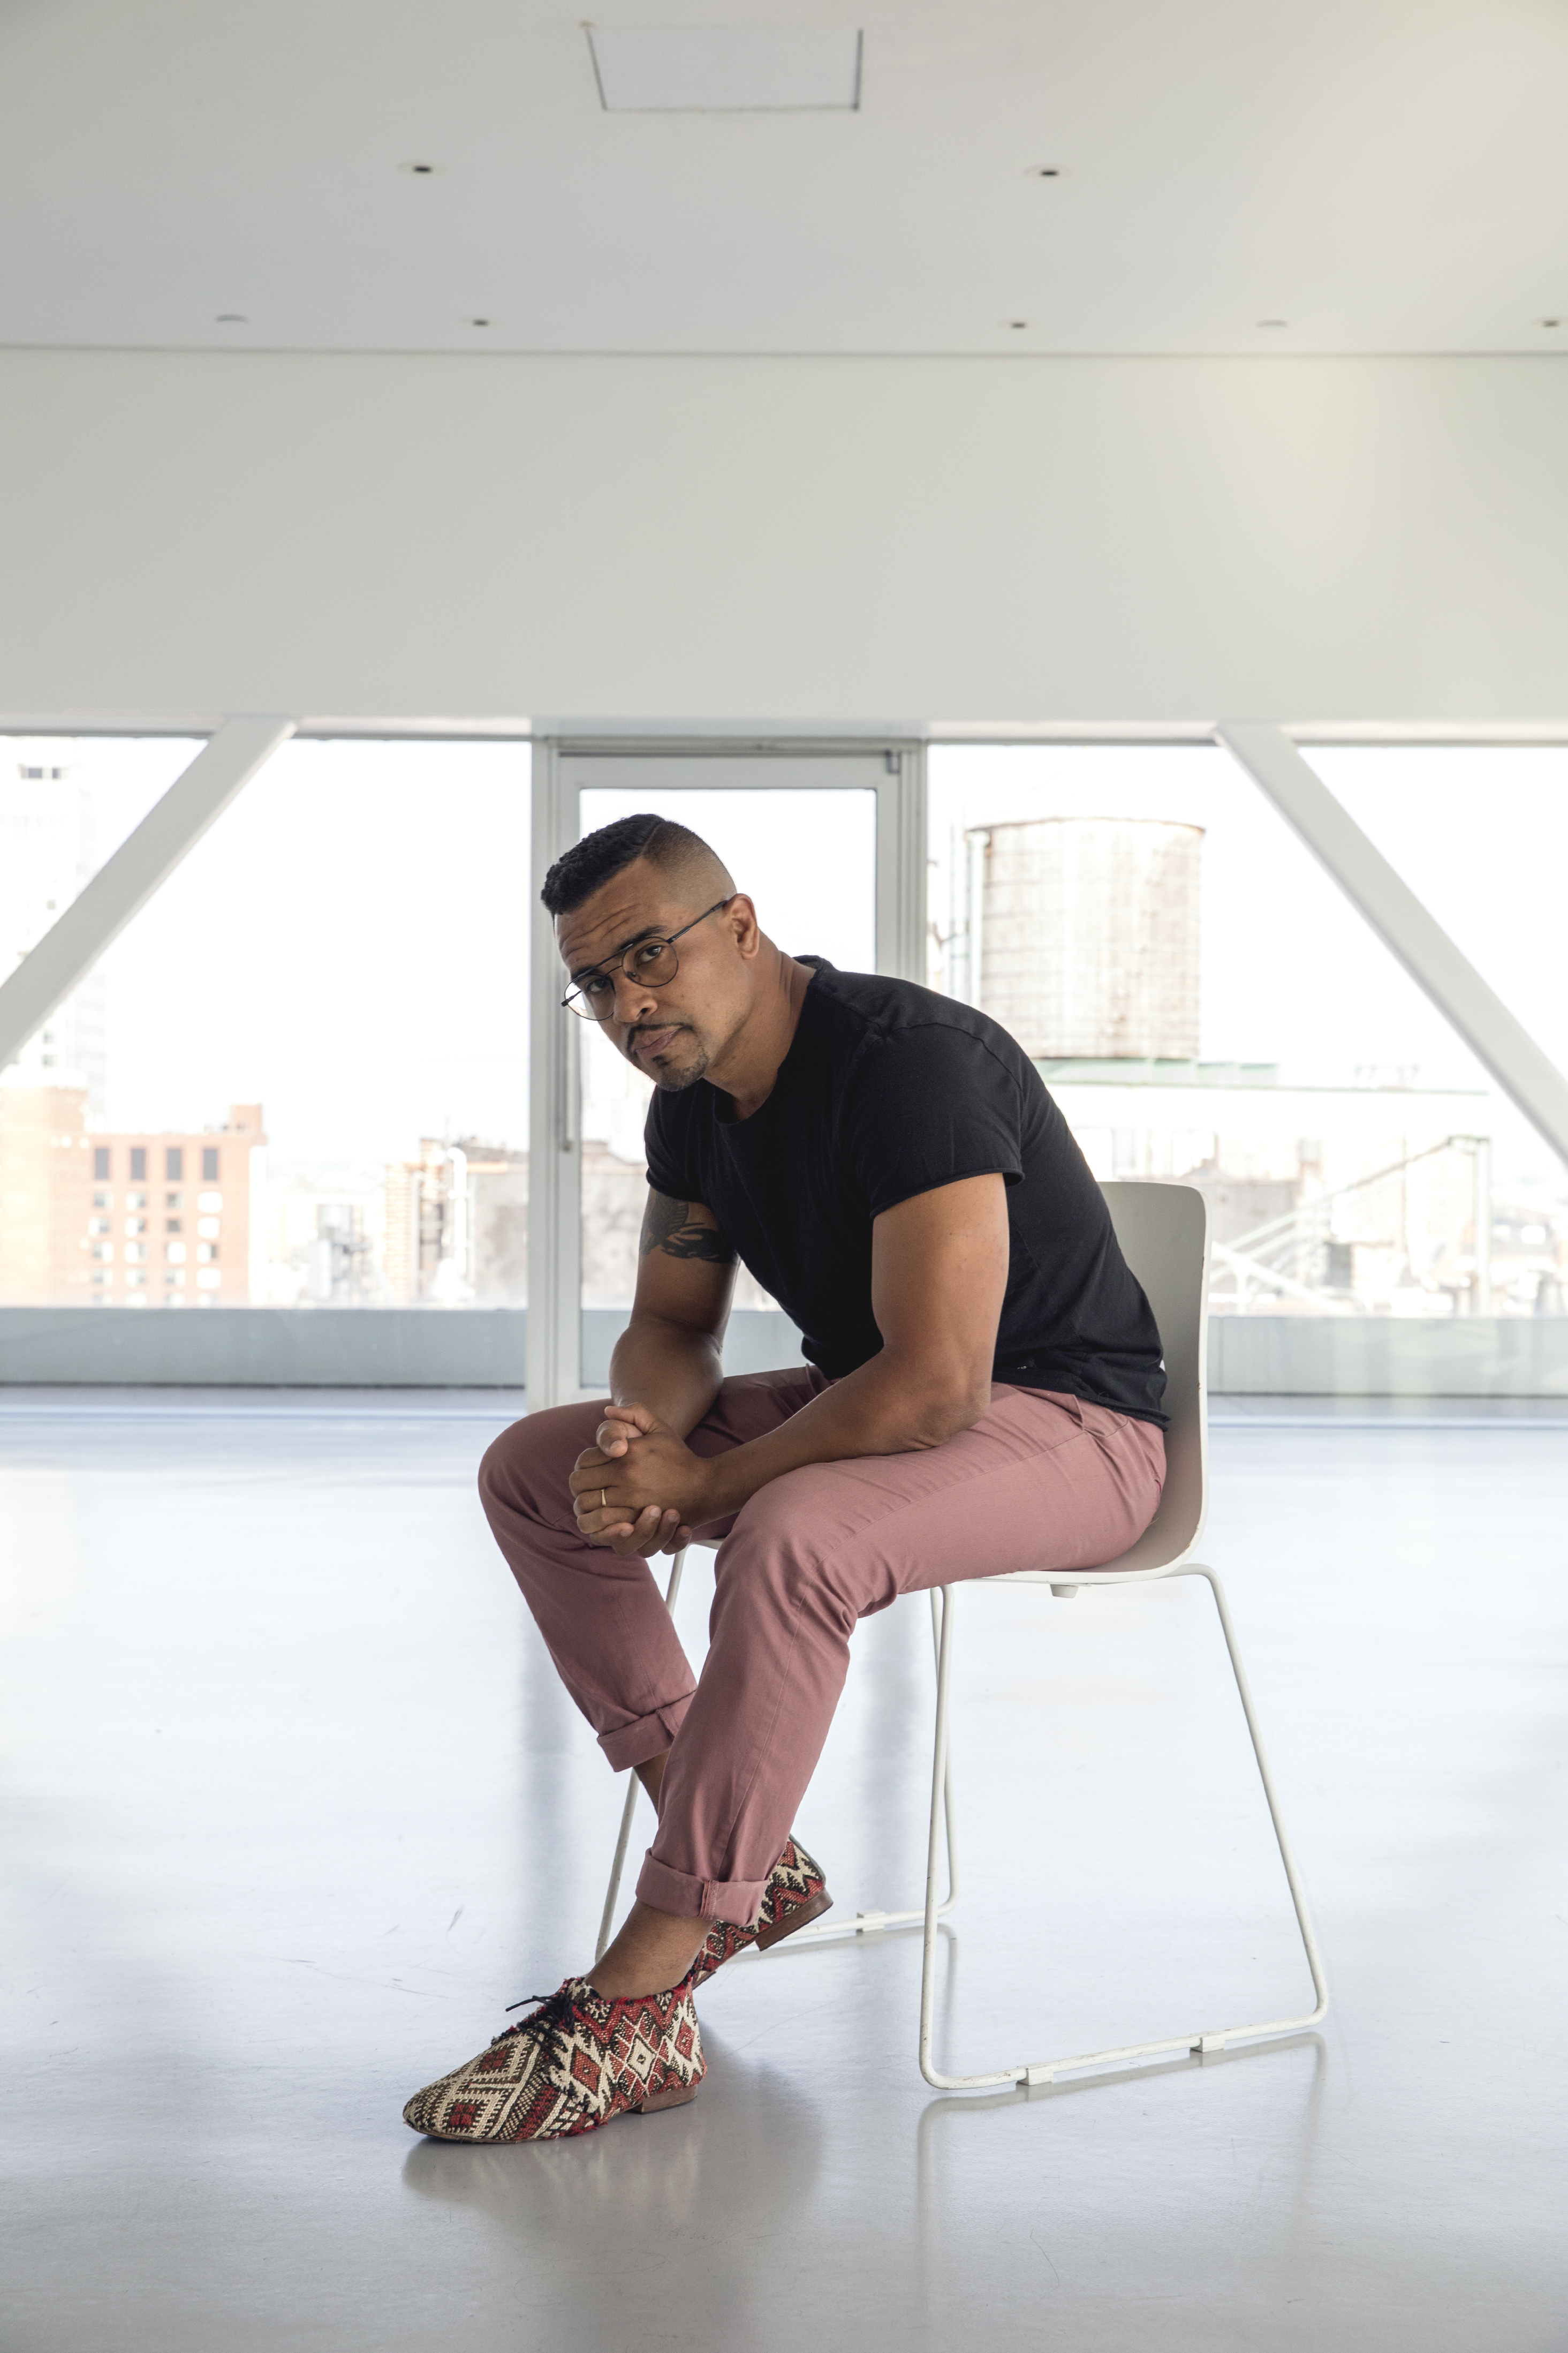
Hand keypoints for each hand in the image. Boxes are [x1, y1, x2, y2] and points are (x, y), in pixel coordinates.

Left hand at [570, 1403, 713, 1556]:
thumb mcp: (660, 1428)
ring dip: (585, 1505)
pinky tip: (604, 1517)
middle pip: (579, 1483)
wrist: (704, 1487)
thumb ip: (635, 1413)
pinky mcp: (635, 1519)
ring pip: (585, 1505)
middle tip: (589, 1487)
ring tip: (594, 1503)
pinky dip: (596, 1521)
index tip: (592, 1470)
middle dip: (580, 1485)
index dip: (583, 1465)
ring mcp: (629, 1499)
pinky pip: (601, 1523)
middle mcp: (624, 1475)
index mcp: (626, 1452)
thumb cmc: (680, 1457)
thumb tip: (608, 1410)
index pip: (584, 1460)